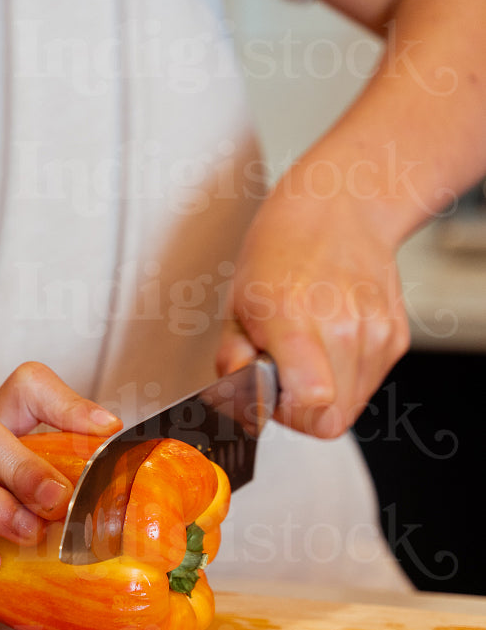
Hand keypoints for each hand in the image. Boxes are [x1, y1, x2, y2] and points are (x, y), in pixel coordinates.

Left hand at [221, 192, 409, 438]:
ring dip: (325, 393)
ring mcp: (376, 334)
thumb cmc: (280, 254)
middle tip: (283, 375)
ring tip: (306, 353)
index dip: (286, 414)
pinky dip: (346, 376)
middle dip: (301, 410)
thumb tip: (238, 403)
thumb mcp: (236, 307)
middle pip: (332, 418)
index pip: (313, 404)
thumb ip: (233, 364)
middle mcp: (344, 329)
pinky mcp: (396, 337)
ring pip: (352, 405)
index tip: (271, 394)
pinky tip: (330, 342)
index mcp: (295, 321)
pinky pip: (369, 383)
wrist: (338, 212)